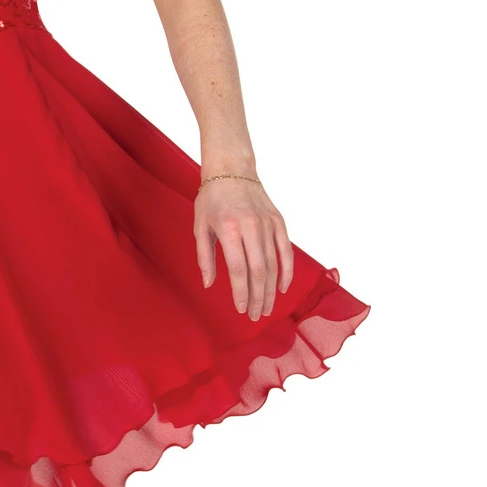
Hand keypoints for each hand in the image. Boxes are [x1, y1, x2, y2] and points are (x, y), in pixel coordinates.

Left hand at [193, 177, 293, 319]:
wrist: (232, 170)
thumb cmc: (212, 199)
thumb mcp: (200, 226)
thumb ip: (204, 257)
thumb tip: (209, 284)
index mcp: (229, 228)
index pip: (239, 269)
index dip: (241, 292)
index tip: (240, 309)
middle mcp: (251, 227)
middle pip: (259, 271)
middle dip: (257, 297)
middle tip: (254, 316)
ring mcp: (268, 224)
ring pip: (274, 265)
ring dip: (270, 290)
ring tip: (266, 308)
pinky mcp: (279, 221)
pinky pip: (286, 251)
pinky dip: (287, 272)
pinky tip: (282, 288)